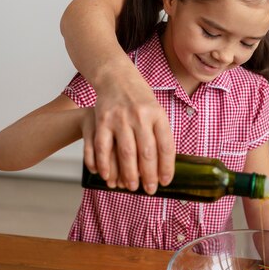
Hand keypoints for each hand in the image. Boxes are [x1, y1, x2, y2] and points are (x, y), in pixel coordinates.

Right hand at [85, 72, 175, 192]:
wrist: (116, 79)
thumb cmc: (140, 101)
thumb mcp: (156, 112)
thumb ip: (160, 135)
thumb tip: (163, 166)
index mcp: (158, 115)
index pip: (166, 145)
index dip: (166, 167)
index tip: (165, 182)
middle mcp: (140, 116)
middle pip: (146, 152)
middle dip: (148, 175)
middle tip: (149, 190)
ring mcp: (120, 118)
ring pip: (125, 152)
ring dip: (128, 174)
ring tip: (131, 187)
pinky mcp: (101, 121)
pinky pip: (102, 147)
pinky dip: (104, 164)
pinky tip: (108, 176)